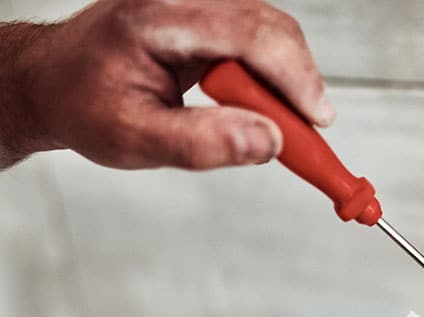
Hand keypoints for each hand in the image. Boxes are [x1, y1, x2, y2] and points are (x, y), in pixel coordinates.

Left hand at [2, 0, 330, 168]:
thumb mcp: (135, 139)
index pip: (249, 32)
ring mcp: (193, 1)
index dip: (294, 76)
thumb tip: (268, 142)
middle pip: (270, 25)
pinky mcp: (205, 13)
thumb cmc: (85, 106)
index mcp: (155, 17)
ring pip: (271, 29)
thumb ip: (202, 144)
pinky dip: (273, 74)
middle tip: (303, 132)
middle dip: (298, 81)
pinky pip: (259, 35)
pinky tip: (259, 104)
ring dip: (287, 80)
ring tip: (273, 124)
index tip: (317, 119)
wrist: (54, 82)